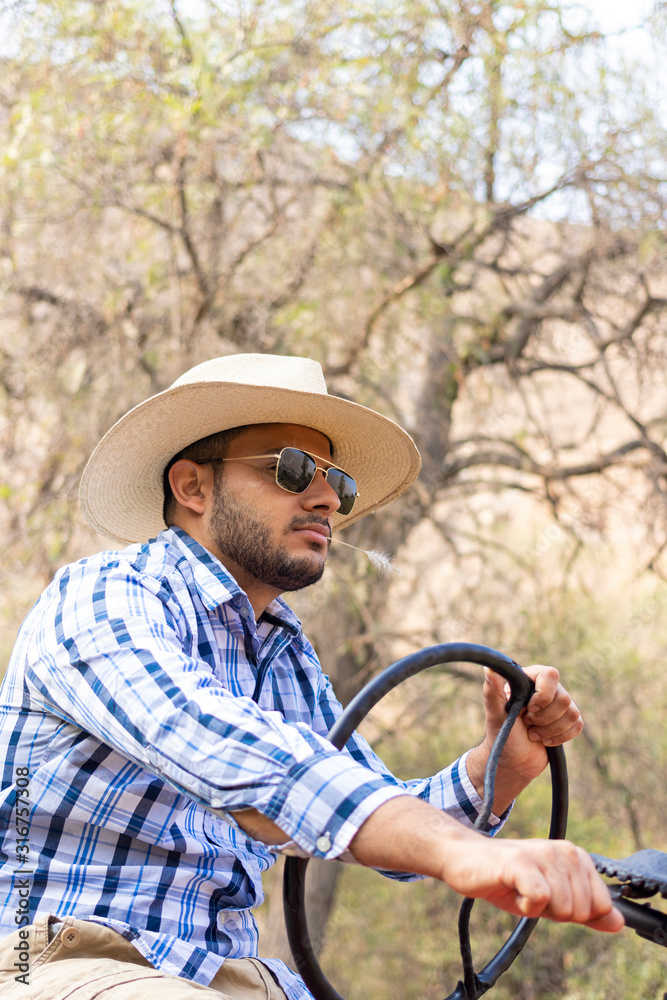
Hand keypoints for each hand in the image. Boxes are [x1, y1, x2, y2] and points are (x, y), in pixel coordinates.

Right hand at [351, 797, 623, 933]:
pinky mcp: (521, 863)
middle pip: (582, 910)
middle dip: (556, 912)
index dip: (574, 912)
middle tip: (531, 893)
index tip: (549, 898)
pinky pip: (540, 899)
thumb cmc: (508, 880)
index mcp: (575, 856)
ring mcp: (542, 854)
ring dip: (538, 909)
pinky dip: (526, 906)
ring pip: (563, 907)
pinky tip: (512, 890)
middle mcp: (564, 850)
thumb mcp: (552, 900)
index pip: (601, 905)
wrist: (465, 860)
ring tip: (520, 889)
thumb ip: (587, 911)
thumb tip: (619, 923)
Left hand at [467, 664, 582, 810]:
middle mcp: (546, 688)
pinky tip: (545, 740)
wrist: (512, 762)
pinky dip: (561, 737)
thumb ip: (492, 692)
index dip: (543, 695)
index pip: (550, 674)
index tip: (528, 710)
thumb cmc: (501, 736)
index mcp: (528, 680)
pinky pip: (577, 725)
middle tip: (527, 724)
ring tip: (533, 734)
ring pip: (572, 713)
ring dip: (551, 729)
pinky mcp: (567, 721)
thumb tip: (490, 668)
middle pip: (564, 698)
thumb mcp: (495, 715)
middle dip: (544, 718)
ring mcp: (557, 705)